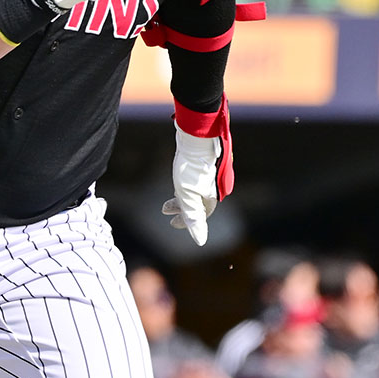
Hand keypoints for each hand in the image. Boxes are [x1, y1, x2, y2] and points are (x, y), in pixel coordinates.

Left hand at [162, 125, 220, 245]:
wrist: (196, 135)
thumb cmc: (191, 167)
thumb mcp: (187, 195)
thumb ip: (192, 218)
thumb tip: (201, 242)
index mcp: (212, 196)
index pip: (200, 216)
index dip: (186, 222)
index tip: (172, 223)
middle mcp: (212, 186)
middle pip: (196, 204)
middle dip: (181, 210)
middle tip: (166, 211)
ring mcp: (207, 175)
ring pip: (193, 191)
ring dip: (180, 198)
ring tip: (167, 199)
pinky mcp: (201, 164)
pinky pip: (192, 180)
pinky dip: (183, 186)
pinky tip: (176, 181)